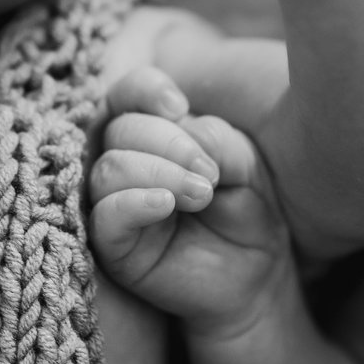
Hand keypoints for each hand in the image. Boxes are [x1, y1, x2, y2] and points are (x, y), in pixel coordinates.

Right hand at [89, 66, 295, 340]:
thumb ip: (212, 138)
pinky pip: (105, 217)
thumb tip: (177, 128)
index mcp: (153, 134)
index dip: (145, 89)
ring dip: (158, 173)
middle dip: (168, 142)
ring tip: (201, 194)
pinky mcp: (115, 248)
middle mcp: (126, 164)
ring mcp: (117, 205)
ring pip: (108, 169)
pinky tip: (165, 205)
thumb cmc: (247, 211)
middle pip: (119, 128)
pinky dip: (133, 203)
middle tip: (210, 174)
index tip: (180, 106)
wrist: (258, 274)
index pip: (128, 94)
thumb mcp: (243, 163)